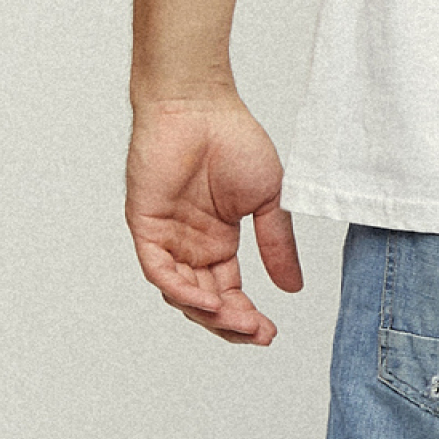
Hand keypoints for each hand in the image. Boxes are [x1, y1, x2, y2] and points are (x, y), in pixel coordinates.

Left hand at [125, 91, 302, 343]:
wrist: (199, 104)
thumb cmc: (233, 138)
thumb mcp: (268, 199)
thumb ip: (277, 243)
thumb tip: (292, 288)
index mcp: (217, 239)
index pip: (228, 291)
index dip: (247, 315)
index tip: (271, 332)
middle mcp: (190, 245)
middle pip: (206, 300)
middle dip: (231, 323)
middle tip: (258, 334)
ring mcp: (167, 238)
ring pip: (182, 292)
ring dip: (209, 313)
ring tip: (240, 322)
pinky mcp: (146, 226)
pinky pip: (160, 270)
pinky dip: (182, 290)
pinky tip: (209, 300)